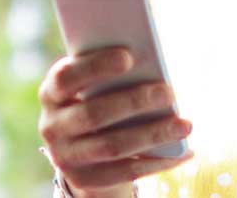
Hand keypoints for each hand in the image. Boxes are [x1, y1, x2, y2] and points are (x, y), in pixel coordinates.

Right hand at [38, 48, 193, 197]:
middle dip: (134, 102)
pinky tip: (183, 152)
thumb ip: (112, 73)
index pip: (66, 78)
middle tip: (168, 93)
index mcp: (52, 93)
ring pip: (112, 146)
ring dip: (152, 135)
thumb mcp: (95, 83)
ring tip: (185, 125)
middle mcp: (52, 126)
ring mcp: (66, 157)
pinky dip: (157, 162)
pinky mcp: (85, 179)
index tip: (128, 57)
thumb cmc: (99, 97)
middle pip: (93, 114)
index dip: (95, 67)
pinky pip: (125, 172)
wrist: (83, 145)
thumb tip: (153, 63)